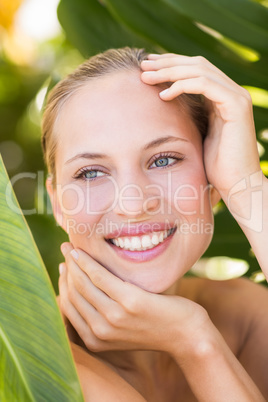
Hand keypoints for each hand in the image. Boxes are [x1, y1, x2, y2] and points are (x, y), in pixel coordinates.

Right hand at [59, 242, 208, 353]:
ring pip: (82, 283)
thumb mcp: (123, 329)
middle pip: (73, 294)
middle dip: (65, 269)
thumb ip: (103, 316)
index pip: (69, 307)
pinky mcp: (129, 301)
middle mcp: (100, 331)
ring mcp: (114, 317)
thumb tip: (86, 290)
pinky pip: (99, 276)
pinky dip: (87, 261)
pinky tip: (82, 251)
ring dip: (73, 261)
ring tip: (70, 247)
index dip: (62, 284)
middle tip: (64, 251)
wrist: (186, 335)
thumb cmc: (155, 326)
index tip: (63, 267)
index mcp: (96, 341)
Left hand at [141, 53, 261, 201]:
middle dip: (167, 62)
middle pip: (196, 64)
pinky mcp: (236, 105)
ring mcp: (236, 96)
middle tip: (143, 64)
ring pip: (199, 70)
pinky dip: (182, 86)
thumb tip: (163, 107)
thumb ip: (188, 116)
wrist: (236, 185)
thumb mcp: (196, 135)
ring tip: (146, 77)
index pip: (195, 70)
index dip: (171, 64)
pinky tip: (163, 95)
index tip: (148, 67)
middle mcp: (232, 92)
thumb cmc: (215, 167)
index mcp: (222, 97)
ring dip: (169, 71)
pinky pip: (205, 85)